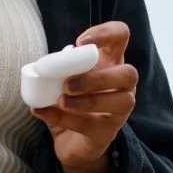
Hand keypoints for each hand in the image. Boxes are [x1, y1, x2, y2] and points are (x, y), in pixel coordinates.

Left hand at [31, 21, 137, 172]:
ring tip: (60, 101)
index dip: (106, 33)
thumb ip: (57, 68)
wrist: (68, 140)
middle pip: (129, 74)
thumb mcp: (60, 78)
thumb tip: (43, 67)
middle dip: (98, 78)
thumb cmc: (67, 98)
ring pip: (122, 101)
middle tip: (67, 84)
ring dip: (88, 101)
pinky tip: (43, 112)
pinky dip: (64, 118)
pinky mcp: (107, 133)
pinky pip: (92, 125)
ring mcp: (120, 110)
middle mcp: (122, 85)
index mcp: (110, 62)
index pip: (121, 35)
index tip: (81, 43)